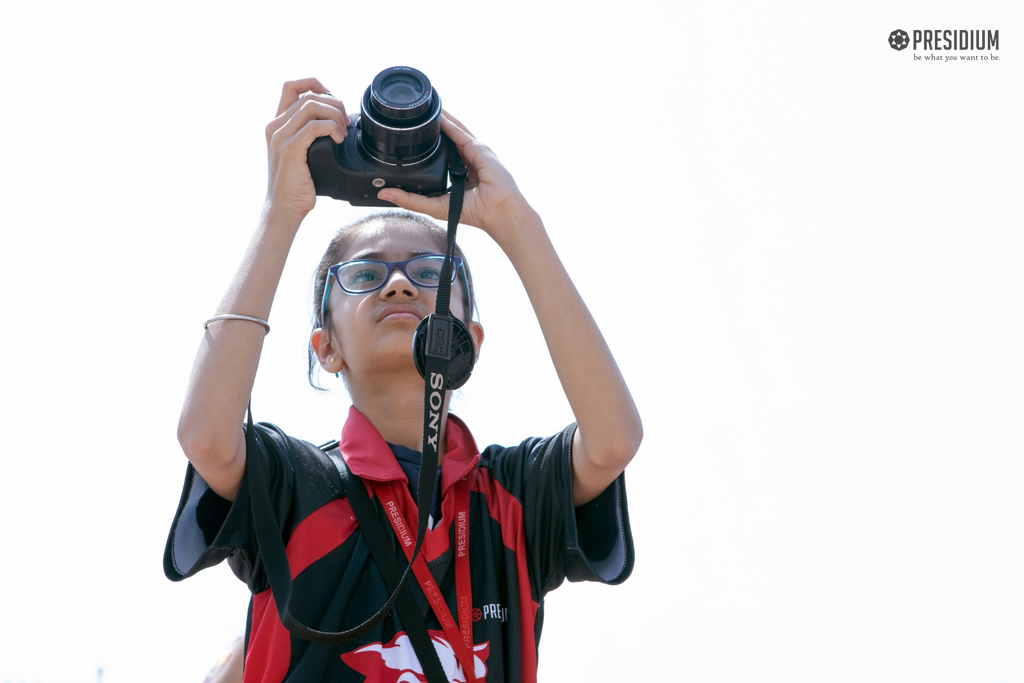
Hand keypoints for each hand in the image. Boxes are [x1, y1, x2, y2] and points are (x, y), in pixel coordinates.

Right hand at [264, 78, 349, 220]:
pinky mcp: (290, 149)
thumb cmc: (296, 186)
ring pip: (312, 106)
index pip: (291, 87)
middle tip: (347, 123)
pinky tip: (339, 140)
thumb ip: (309, 136)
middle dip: (334, 103)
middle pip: (308, 95)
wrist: (284, 209)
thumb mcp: (301, 154)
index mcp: (277, 124)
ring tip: (343, 132)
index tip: (332, 100)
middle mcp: (275, 126)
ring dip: (335, 115)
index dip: (314, 84)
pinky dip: (332, 128)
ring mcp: (280, 136)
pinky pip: (315, 127)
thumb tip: (334, 124)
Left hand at [376, 112, 533, 240]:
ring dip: (442, 120)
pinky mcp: (479, 149)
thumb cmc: (476, 212)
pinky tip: (438, 116)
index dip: (431, 145)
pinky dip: (449, 124)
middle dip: (435, 129)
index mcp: (460, 174)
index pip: (443, 155)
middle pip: (448, 140)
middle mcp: (468, 161)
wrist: (498, 211)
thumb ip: (410, 199)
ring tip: (426, 109)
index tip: (414, 137)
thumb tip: (384, 193)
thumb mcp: (434, 206)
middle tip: (416, 117)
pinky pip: (461, 133)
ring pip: (455, 132)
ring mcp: (475, 153)